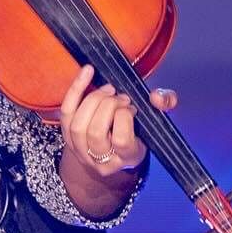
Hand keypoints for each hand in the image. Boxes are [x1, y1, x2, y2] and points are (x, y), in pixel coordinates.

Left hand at [60, 63, 178, 187]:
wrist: (113, 150)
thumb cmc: (138, 131)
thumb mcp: (156, 121)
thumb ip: (165, 105)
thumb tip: (157, 97)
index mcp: (127, 158)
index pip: (121, 141)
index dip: (125, 117)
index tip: (132, 107)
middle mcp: (102, 160)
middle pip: (95, 132)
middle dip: (107, 106)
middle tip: (119, 96)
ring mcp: (81, 152)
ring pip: (78, 125)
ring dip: (92, 100)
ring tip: (107, 90)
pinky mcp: (67, 139)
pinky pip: (66, 112)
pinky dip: (75, 89)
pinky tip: (88, 71)